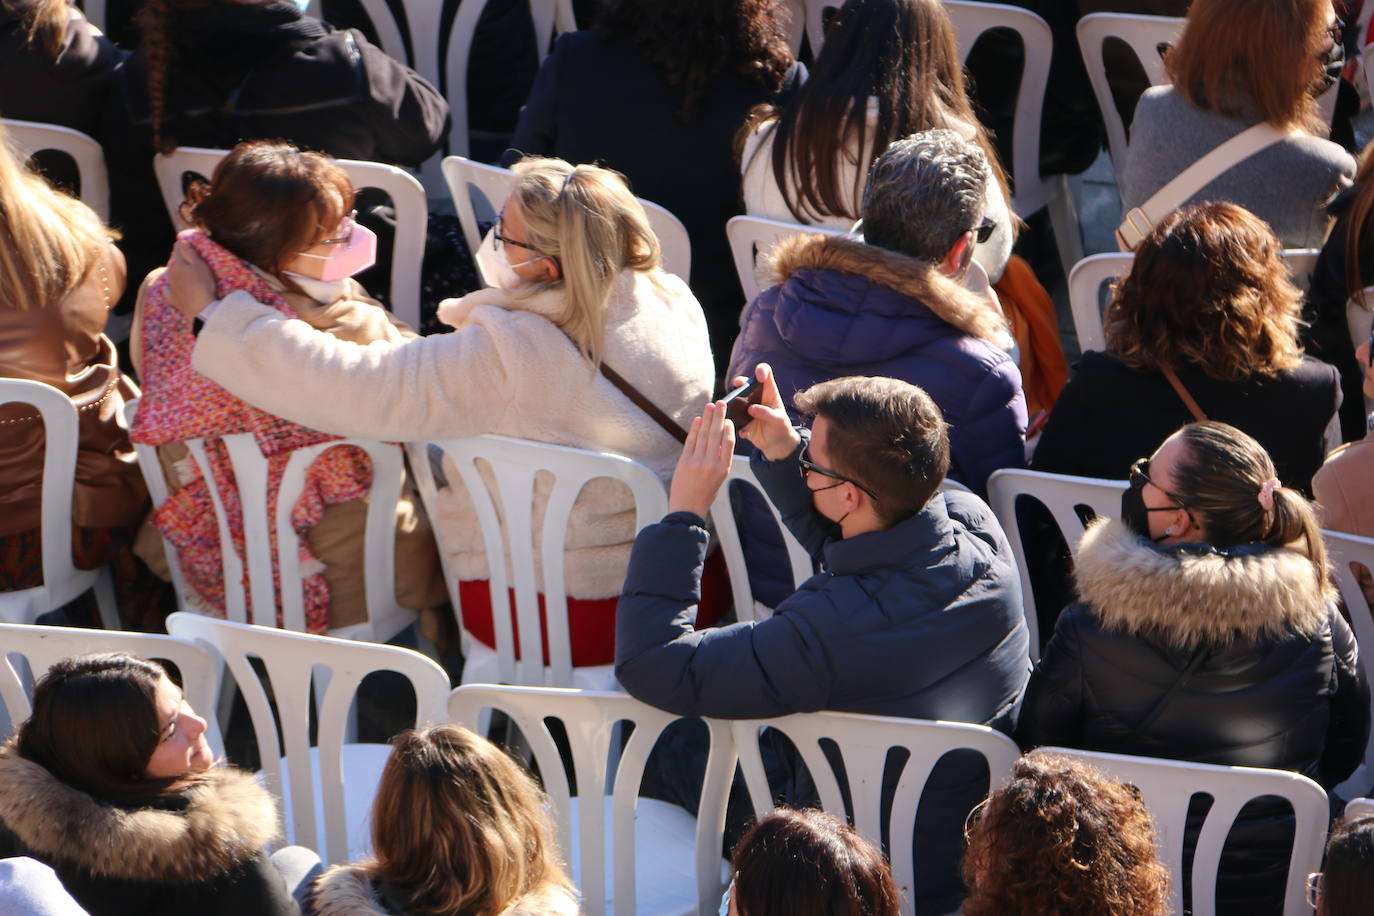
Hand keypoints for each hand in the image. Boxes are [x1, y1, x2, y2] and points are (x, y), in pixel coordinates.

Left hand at [164, 239, 216, 322]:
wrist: (201, 309)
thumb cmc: (203, 285)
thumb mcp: (200, 265)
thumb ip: (189, 253)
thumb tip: (181, 241)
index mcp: (179, 264)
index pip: (177, 249)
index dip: (182, 244)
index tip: (186, 243)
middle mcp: (171, 274)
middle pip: (174, 262)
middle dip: (180, 259)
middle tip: (189, 259)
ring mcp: (171, 287)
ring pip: (171, 275)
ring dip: (177, 273)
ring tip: (185, 273)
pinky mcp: (172, 299)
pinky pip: (168, 291)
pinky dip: (170, 288)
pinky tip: (171, 288)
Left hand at [667, 401, 735, 518]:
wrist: (688, 507)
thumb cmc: (705, 493)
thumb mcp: (719, 477)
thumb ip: (721, 459)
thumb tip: (720, 438)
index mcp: (724, 468)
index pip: (729, 442)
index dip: (728, 428)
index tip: (728, 419)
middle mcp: (712, 463)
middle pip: (716, 434)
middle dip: (718, 417)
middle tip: (720, 403)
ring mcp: (698, 461)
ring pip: (704, 434)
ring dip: (707, 418)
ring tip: (710, 406)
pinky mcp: (685, 461)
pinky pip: (691, 441)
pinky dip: (694, 429)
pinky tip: (698, 420)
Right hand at [736, 363, 798, 460]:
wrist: (776, 444)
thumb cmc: (781, 427)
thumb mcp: (779, 420)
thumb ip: (767, 413)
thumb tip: (751, 408)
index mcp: (769, 392)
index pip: (765, 373)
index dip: (761, 371)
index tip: (759, 377)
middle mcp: (756, 397)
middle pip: (745, 383)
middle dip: (740, 382)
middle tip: (737, 385)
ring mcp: (746, 408)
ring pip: (735, 400)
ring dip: (732, 403)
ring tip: (731, 408)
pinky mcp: (740, 420)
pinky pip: (734, 418)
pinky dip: (736, 424)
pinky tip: (745, 433)